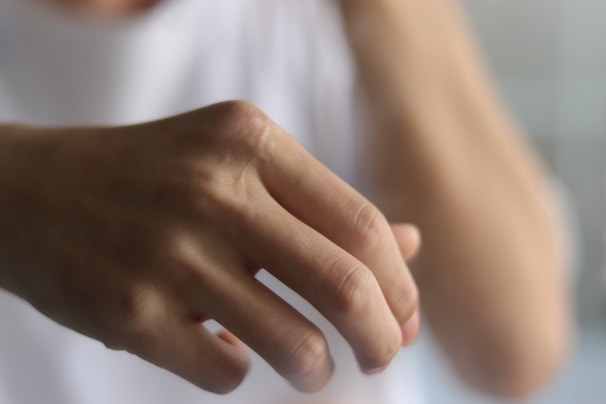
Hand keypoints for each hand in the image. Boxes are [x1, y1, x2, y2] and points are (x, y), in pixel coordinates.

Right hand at [0, 101, 417, 392]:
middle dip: (383, 337)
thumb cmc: (152, 178)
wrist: (30, 191)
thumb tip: (412, 245)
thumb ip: (323, 205)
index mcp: (250, 141)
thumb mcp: (240, 166)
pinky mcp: (130, 312)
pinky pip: (225, 372)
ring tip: (311, 366)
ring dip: (318, 368)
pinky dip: (238, 370)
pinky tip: (219, 347)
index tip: (404, 315)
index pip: (362, 224)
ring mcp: (170, 252)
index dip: (399, 282)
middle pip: (345, 284)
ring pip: (295, 343)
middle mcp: (214, 188)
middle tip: (383, 356)